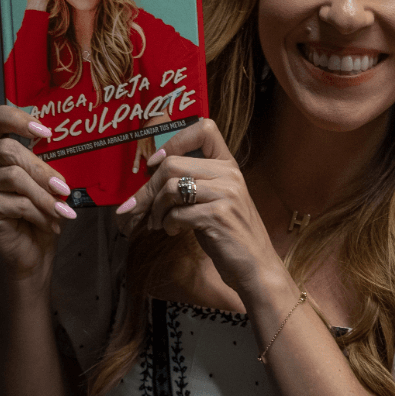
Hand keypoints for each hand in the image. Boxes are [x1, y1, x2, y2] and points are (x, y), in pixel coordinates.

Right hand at [0, 106, 74, 282]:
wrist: (31, 252)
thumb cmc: (42, 213)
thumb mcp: (50, 182)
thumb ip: (52, 161)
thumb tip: (76, 145)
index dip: (16, 118)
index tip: (45, 131)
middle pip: (8, 150)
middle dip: (42, 168)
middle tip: (64, 187)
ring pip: (15, 178)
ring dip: (45, 196)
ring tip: (63, 210)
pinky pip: (16, 203)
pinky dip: (40, 213)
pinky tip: (52, 223)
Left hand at [117, 118, 270, 289]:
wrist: (256, 266)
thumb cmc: (230, 234)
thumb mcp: (217, 200)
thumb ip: (195, 182)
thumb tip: (149, 175)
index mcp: (229, 165)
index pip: (204, 129)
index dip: (174, 141)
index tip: (155, 162)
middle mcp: (230, 175)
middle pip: (173, 163)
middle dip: (148, 188)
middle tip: (138, 207)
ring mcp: (226, 194)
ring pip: (171, 188)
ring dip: (155, 209)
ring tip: (158, 223)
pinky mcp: (218, 216)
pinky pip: (176, 213)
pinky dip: (167, 224)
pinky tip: (174, 231)